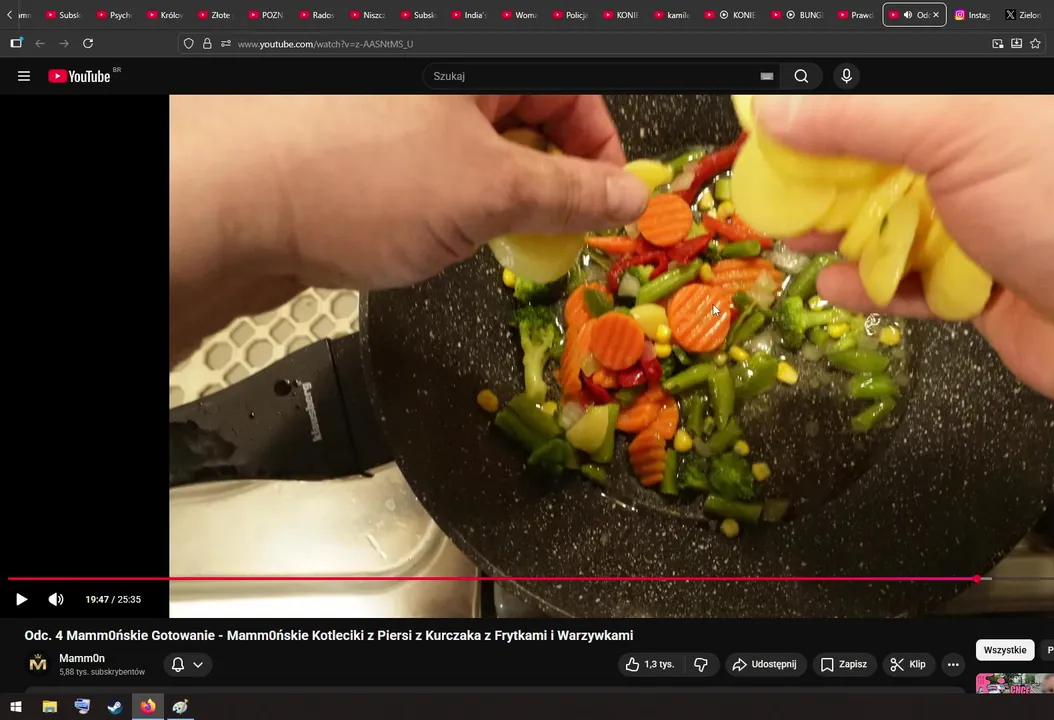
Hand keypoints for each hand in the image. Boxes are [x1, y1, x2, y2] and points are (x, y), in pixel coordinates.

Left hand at [170, 95, 649, 289]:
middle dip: (550, 182)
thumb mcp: (489, 193)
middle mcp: (438, 82)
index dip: (600, 150)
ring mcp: (399, 116)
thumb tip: (626, 197)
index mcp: (474, 66)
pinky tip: (437, 240)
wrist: (232, 211)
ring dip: (500, 203)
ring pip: (481, 156)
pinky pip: (436, 176)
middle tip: (555, 232)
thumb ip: (569, 195)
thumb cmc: (346, 178)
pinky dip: (453, 212)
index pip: (570, 92)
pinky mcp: (368, 154)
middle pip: (527, 122)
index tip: (609, 203)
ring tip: (488, 241)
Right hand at [754, 96, 1053, 421]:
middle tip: (776, 192)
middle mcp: (989, 152)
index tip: (774, 124)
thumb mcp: (962, 130)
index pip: (888, 91)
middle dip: (825, 175)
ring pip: (891, 221)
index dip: (829, 104)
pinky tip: (839, 287)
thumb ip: (863, 113)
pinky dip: (873, 287)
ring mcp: (987, 219)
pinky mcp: (982, 282)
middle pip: (883, 155)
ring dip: (840, 234)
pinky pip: (912, 281)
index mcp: (990, 98)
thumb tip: (780, 111)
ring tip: (795, 239)